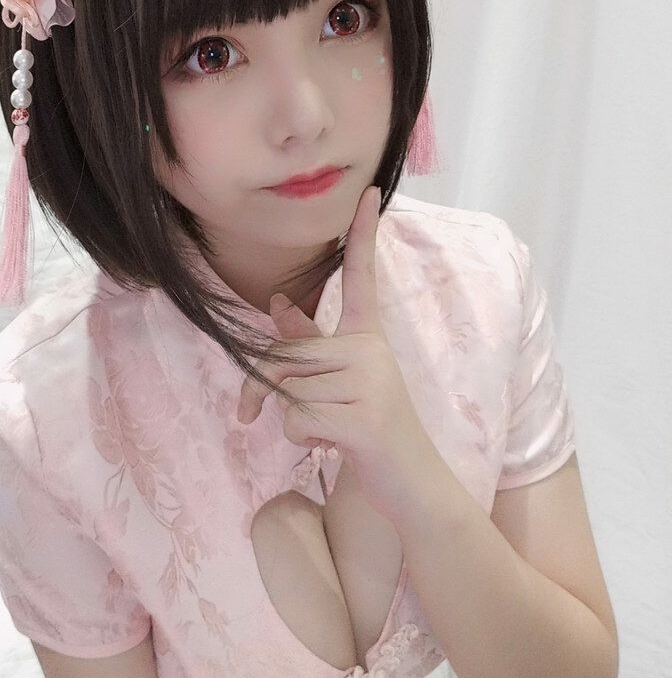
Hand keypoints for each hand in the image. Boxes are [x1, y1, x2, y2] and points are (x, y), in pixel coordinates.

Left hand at [235, 185, 441, 524]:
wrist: (415, 484)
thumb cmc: (373, 429)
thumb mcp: (343, 382)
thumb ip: (310, 343)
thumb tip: (277, 302)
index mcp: (369, 337)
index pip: (361, 277)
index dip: (363, 235)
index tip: (367, 193)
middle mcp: (372, 351)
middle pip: (287, 354)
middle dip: (264, 389)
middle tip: (261, 413)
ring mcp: (371, 384)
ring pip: (288, 392)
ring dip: (293, 420)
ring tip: (331, 430)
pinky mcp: (364, 420)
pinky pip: (298, 420)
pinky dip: (302, 440)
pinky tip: (335, 446)